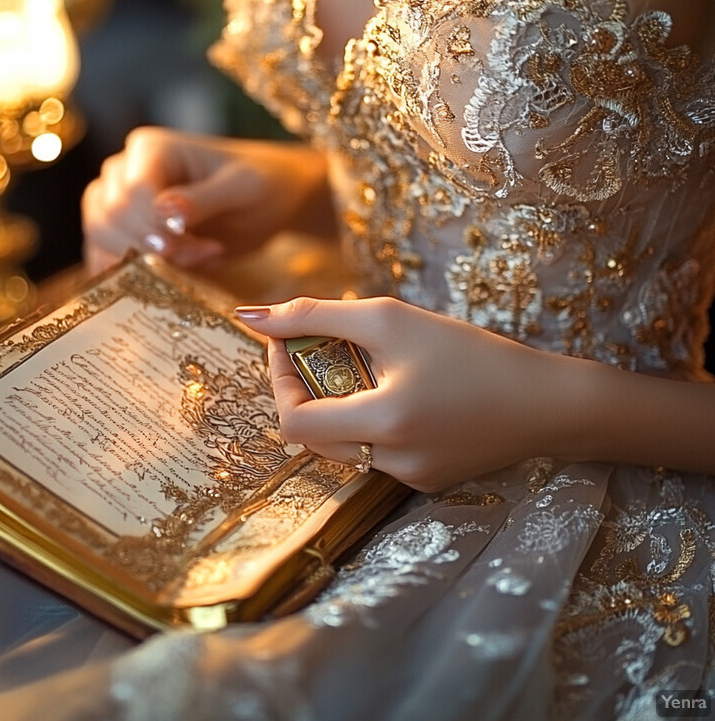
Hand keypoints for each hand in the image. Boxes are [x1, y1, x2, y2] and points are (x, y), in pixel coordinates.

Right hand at [82, 127, 328, 272]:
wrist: (270, 201)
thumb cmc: (261, 183)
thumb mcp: (242, 187)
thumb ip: (204, 198)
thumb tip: (163, 213)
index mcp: (150, 149)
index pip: (131, 192)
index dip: (153, 225)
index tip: (189, 245)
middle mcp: (126, 172)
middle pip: (108, 216)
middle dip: (153, 246)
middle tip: (204, 253)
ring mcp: (121, 205)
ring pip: (101, 238)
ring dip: (145, 262)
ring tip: (198, 260)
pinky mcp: (127, 236)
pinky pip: (107, 259)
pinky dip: (135, 276)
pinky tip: (176, 274)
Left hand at [236, 296, 573, 491]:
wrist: (547, 402)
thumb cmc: (472, 354)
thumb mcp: (393, 320)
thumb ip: (318, 315)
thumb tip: (251, 315)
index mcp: (382, 425)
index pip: (291, 421)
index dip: (278, 380)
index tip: (288, 340)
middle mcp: (391, 464)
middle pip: (312, 435)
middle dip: (305, 389)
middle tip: (322, 349)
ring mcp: (409, 480)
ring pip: (341, 446)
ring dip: (335, 405)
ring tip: (361, 367)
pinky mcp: (427, 483)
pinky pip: (374, 454)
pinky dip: (368, 422)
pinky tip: (396, 394)